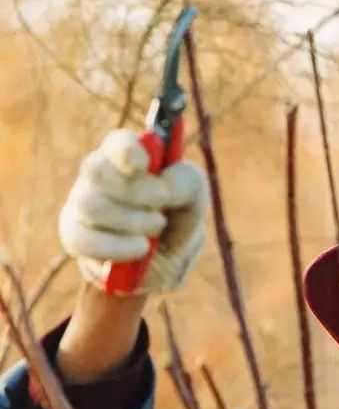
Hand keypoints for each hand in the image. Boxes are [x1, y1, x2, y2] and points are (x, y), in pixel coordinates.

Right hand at [59, 129, 208, 294]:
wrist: (166, 266)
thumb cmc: (177, 223)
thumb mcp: (194, 200)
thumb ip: (186, 183)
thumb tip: (164, 186)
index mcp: (126, 158)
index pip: (117, 142)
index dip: (127, 150)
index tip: (144, 165)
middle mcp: (97, 176)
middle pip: (96, 170)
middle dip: (135, 194)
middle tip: (161, 215)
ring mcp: (80, 205)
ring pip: (90, 205)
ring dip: (130, 222)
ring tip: (153, 234)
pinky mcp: (74, 238)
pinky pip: (83, 239)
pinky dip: (117, 247)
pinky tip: (139, 250)